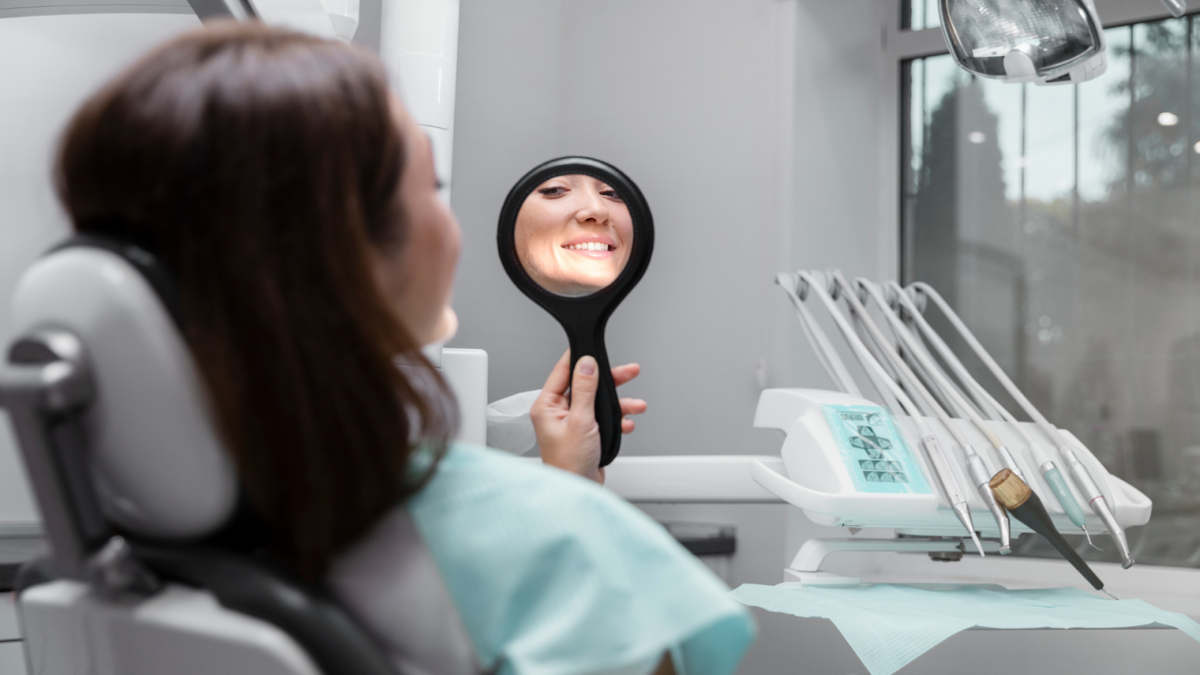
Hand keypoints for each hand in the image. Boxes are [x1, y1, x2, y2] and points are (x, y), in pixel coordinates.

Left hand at [530, 350, 647, 482]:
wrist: (580, 491)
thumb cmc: (570, 464)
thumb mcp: (581, 421)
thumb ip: (585, 390)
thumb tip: (586, 364)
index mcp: (547, 406)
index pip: (562, 372)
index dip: (580, 359)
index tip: (592, 347)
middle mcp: (557, 412)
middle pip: (585, 385)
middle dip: (609, 381)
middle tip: (629, 372)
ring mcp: (572, 422)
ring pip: (598, 401)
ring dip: (619, 404)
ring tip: (636, 405)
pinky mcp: (585, 432)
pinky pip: (603, 417)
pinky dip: (617, 419)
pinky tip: (626, 424)